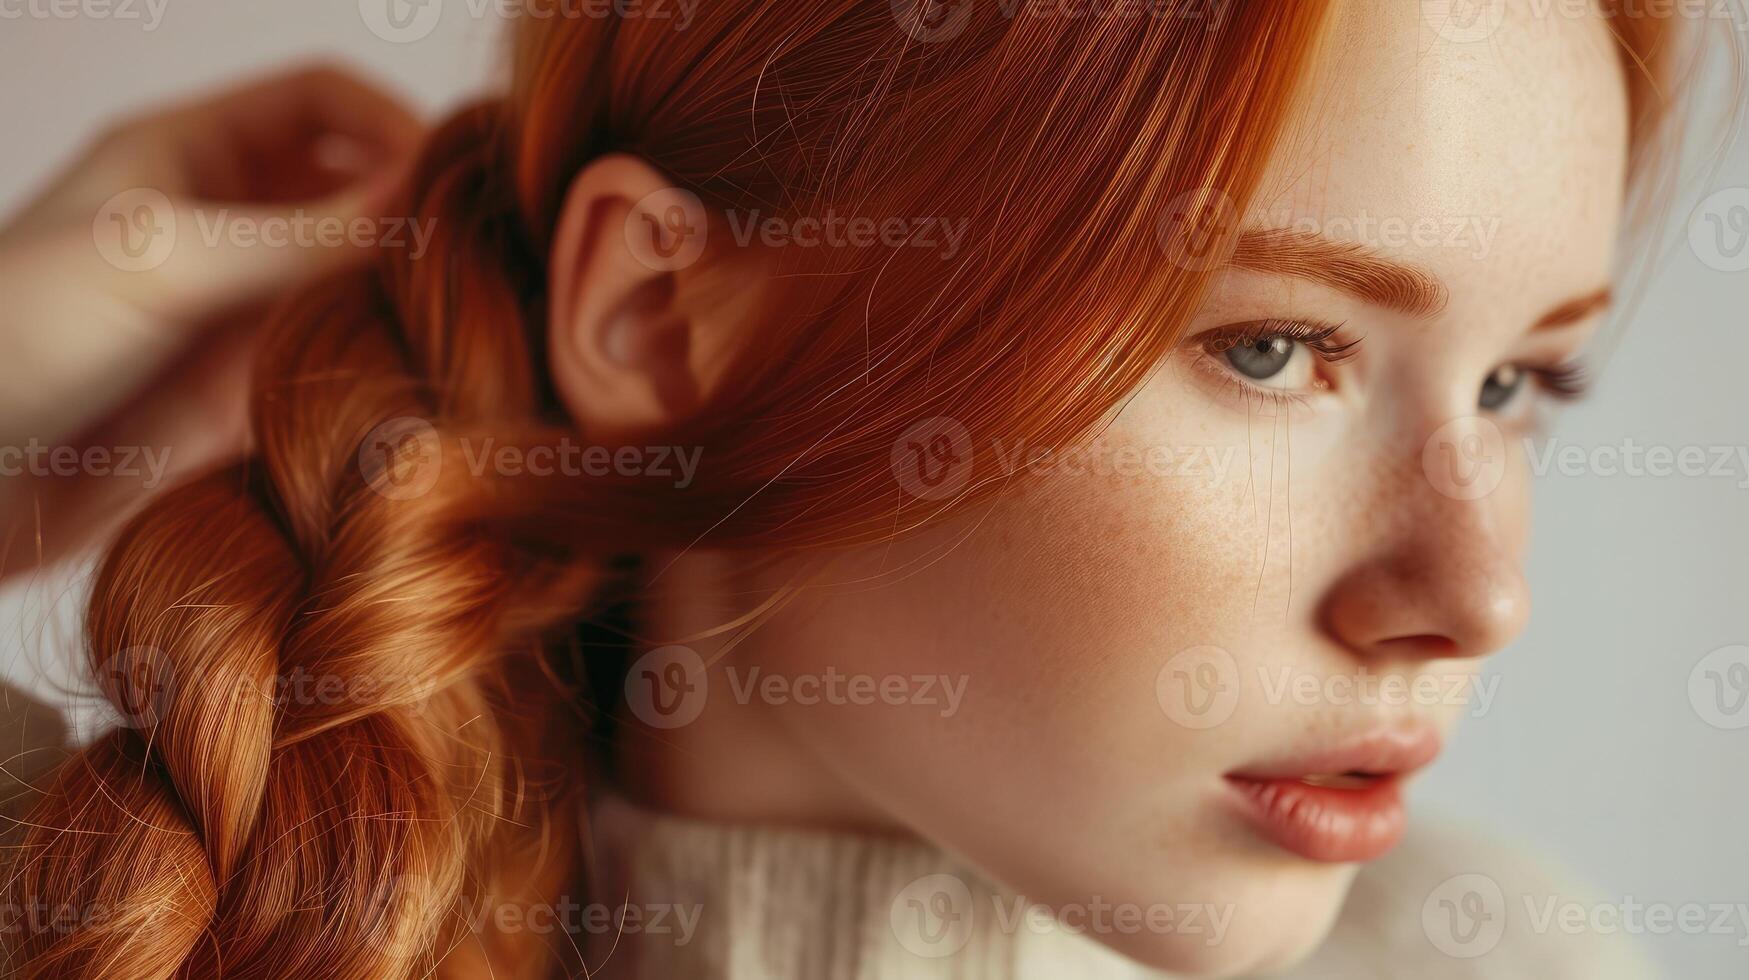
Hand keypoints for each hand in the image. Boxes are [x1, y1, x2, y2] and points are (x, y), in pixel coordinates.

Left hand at [0, 63, 423, 578]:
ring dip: (409, 296)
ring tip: (467, 326)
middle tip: (484, 255)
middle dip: (418, 212)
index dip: (395, 121)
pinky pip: (343, 367)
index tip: (459, 173)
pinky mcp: (247, 396)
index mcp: (192, 155)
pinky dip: (387, 372)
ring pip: (359, 281)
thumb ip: (300, 234)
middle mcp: (226, 226)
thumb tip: (425, 195)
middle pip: (356, 190)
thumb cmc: (11, 337)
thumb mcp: (163, 259)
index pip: (323, 102)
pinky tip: (423, 389)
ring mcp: (238, 312)